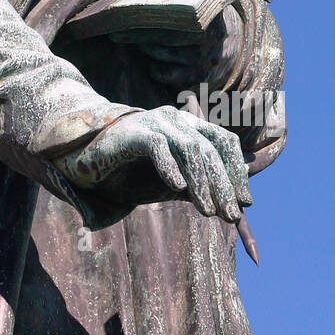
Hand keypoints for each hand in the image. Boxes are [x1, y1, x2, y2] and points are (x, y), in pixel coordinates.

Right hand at [54, 104, 251, 222]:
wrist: (88, 161)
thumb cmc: (133, 172)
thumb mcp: (174, 182)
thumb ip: (201, 187)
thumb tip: (237, 206)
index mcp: (189, 125)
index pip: (224, 142)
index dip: (237, 172)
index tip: (245, 202)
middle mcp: (175, 119)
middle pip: (210, 148)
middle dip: (224, 184)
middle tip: (231, 215)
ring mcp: (153, 122)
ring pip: (189, 148)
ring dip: (202, 183)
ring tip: (208, 212)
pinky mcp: (133, 132)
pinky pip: (157, 146)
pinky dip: (170, 167)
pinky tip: (176, 189)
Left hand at [109, 7, 243, 90]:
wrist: (232, 48)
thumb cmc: (204, 16)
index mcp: (211, 15)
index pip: (177, 14)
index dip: (150, 13)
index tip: (126, 12)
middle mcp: (211, 41)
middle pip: (166, 36)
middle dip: (137, 34)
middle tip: (114, 31)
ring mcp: (204, 62)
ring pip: (163, 55)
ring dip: (143, 48)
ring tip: (127, 41)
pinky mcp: (197, 80)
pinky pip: (165, 74)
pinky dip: (153, 67)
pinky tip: (149, 60)